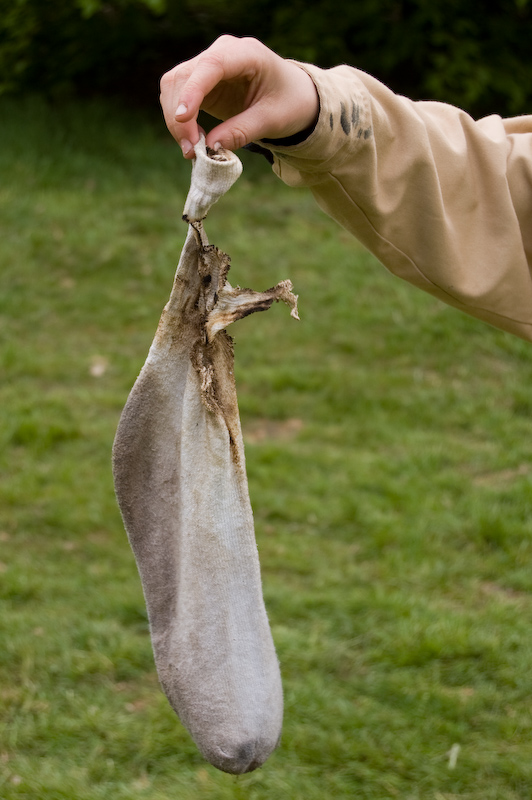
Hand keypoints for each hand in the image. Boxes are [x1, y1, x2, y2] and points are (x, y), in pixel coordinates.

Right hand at [160, 35, 319, 157]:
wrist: (293, 97)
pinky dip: (179, 122)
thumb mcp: (273, 120)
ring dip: (175, 121)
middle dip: (179, 116)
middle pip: (183, 77)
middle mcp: (221, 53)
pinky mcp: (200, 83)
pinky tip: (194, 141)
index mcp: (246, 53)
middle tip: (191, 151)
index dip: (193, 91)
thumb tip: (210, 148)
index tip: (183, 118)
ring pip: (173, 86)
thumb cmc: (289, 103)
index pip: (210, 66)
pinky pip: (177, 98)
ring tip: (192, 151)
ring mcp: (207, 66)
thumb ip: (242, 131)